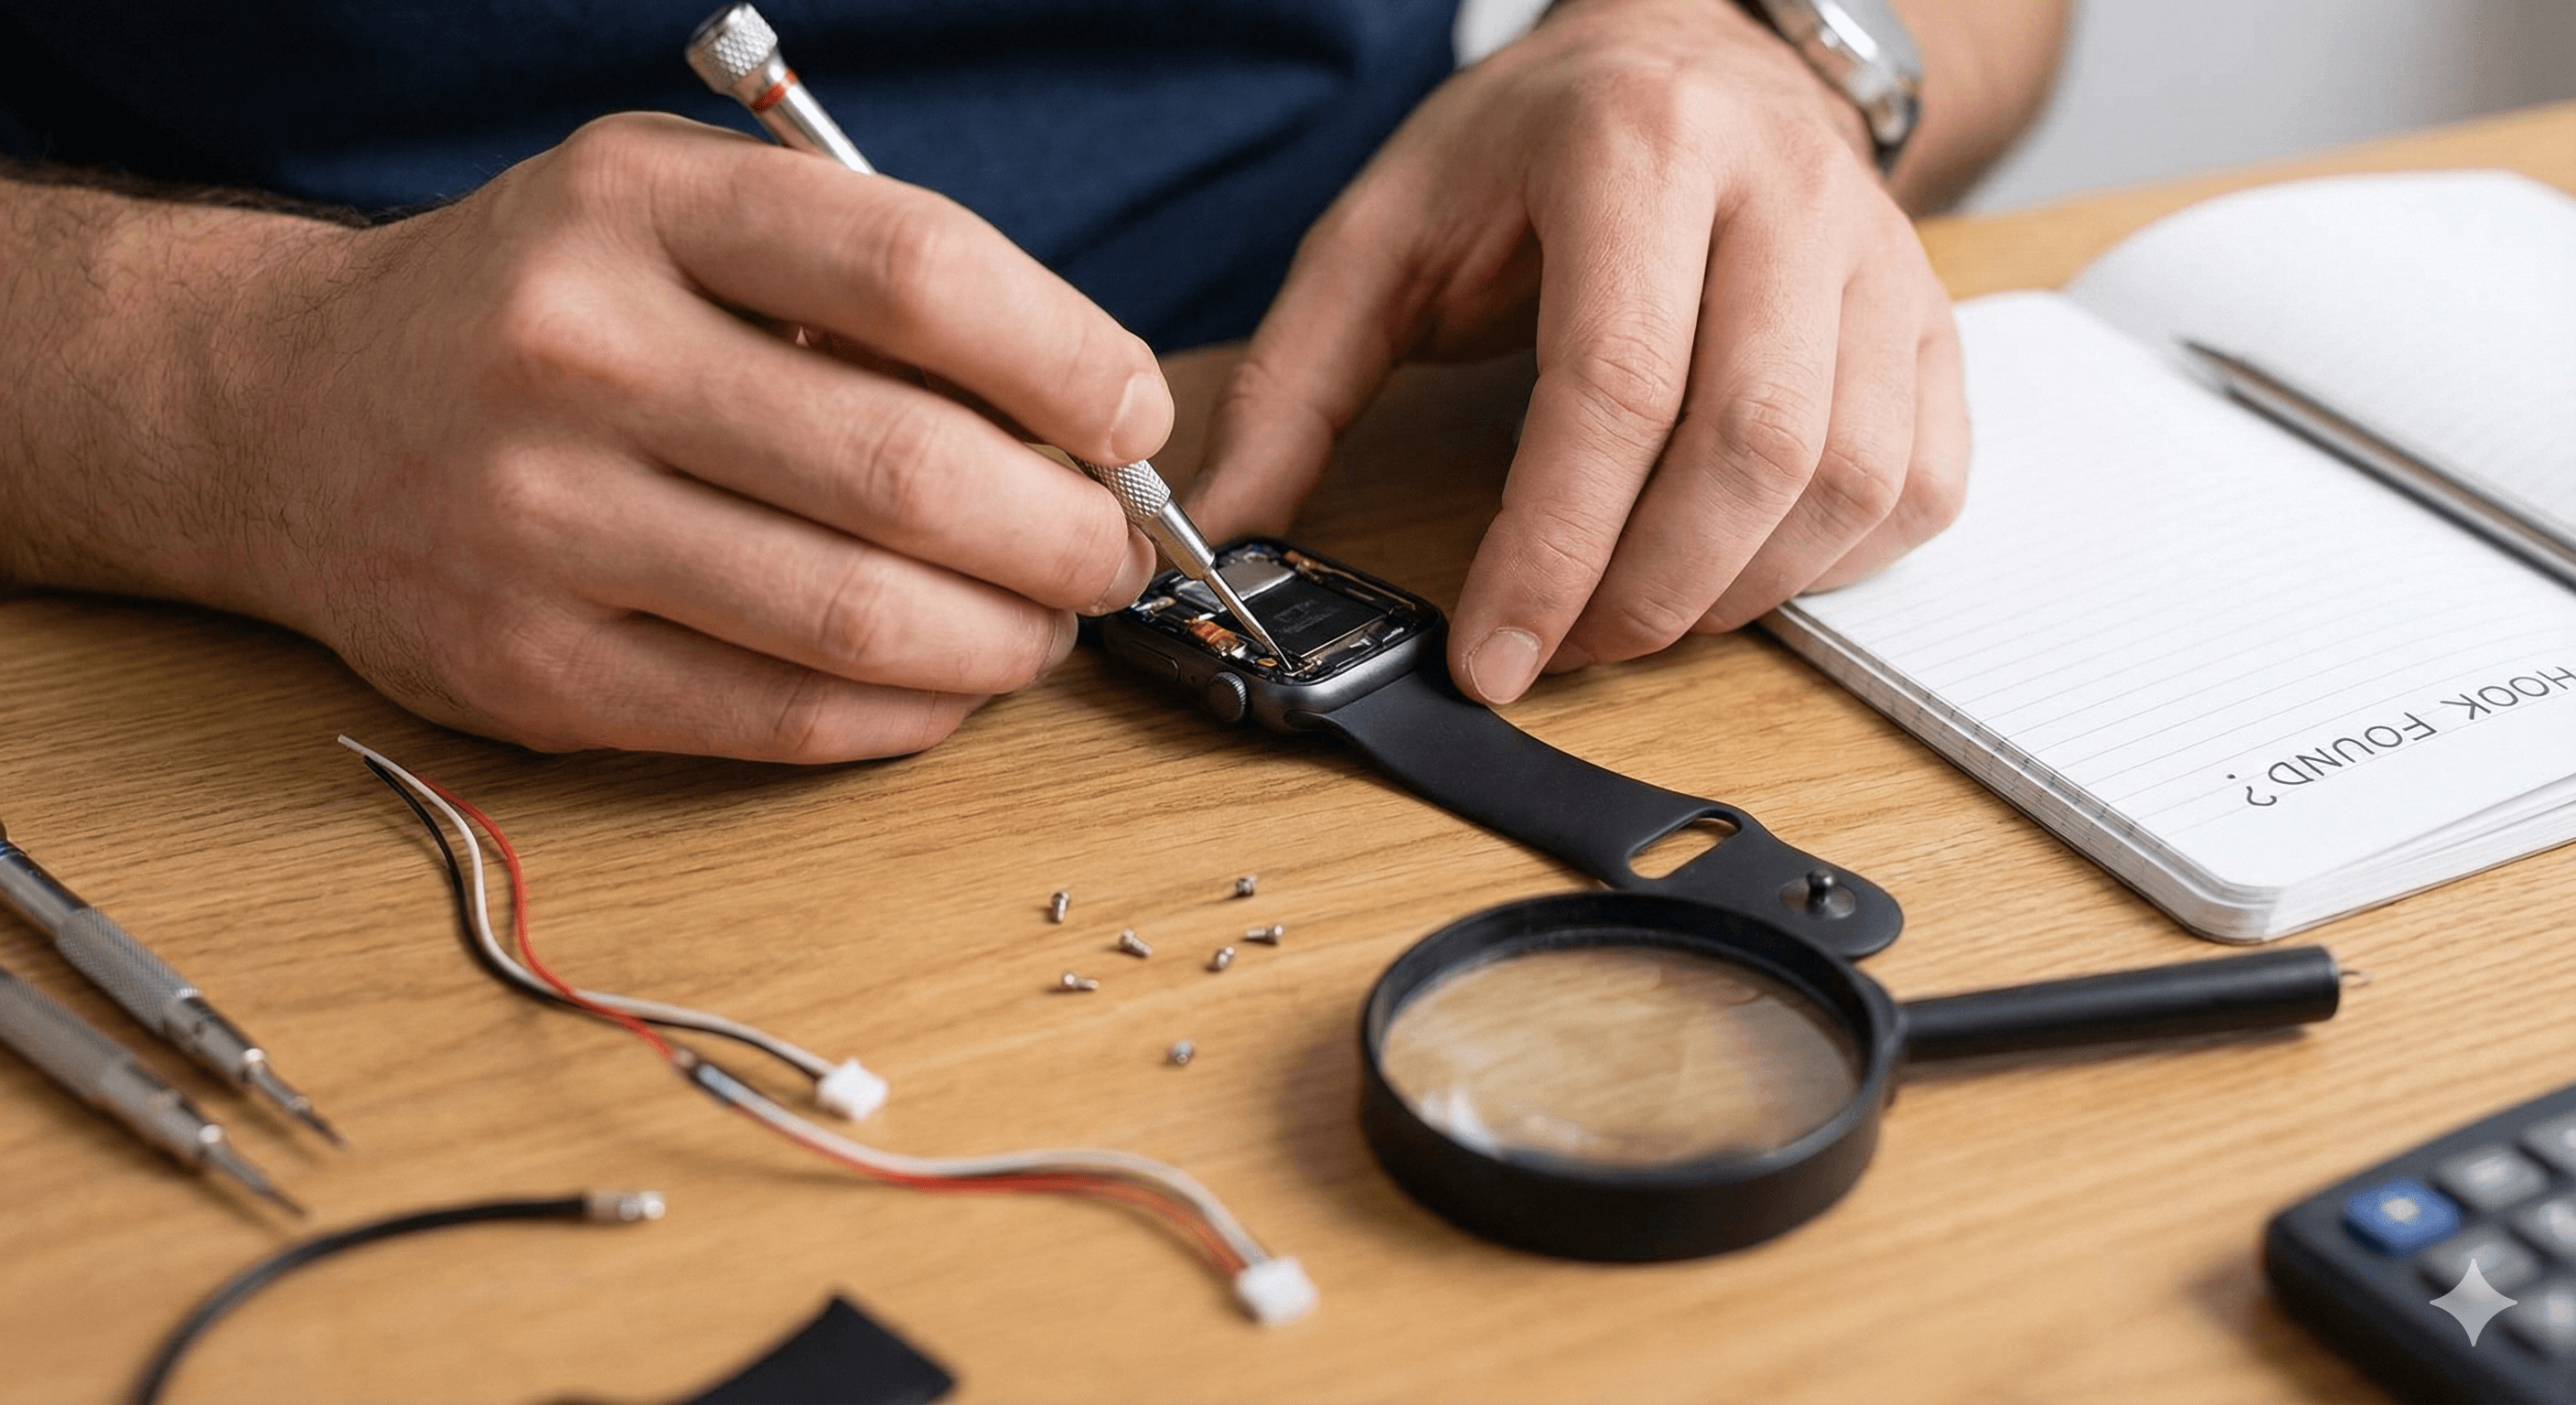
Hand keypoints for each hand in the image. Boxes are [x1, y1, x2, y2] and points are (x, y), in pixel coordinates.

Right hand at [190, 115, 1164, 757]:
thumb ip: (859, 276)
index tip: (1132, 417)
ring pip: (858, 617)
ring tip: (1044, 622)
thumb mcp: (674, 210)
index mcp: (638, 206)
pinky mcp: (530, 671)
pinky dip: (908, 714)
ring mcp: (540, 524)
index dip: (1069, 361)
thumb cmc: (541, 306)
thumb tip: (1082, 419)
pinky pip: (781, 719)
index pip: (916, 275)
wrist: (290, 413)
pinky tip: (948, 682)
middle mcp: (575, 354)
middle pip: (908, 470)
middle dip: (1066, 533)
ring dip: (1007, 640)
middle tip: (1112, 550)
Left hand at [1190, 0, 1967, 703]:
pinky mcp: (1930, 320)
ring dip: (1738, 593)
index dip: (1551, 551)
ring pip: (1850, 480)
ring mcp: (1878, 257)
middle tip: (1565, 649)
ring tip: (1637, 612)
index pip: (1616, 387)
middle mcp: (1784, 192)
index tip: (1492, 658)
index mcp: (1635, 150)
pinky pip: (1920, 482)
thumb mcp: (1385, 228)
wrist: (1691, 50)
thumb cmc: (1532, 150)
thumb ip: (1301, 379)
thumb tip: (1228, 525)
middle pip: (1753, 446)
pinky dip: (1832, 566)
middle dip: (1649, 592)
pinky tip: (1738, 567)